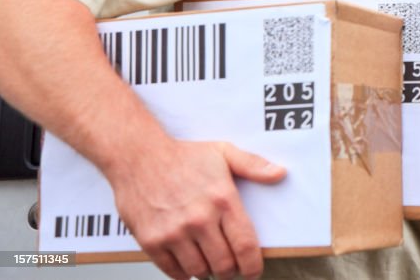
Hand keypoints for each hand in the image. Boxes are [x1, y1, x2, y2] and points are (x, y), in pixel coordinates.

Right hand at [106, 139, 285, 279]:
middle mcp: (200, 219)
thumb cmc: (183, 155)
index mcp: (222, 200)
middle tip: (230, 268)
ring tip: (210, 263)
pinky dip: (184, 274)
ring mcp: (174, 232)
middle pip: (224, 264)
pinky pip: (172, 271)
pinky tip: (188, 265)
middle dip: (231, 271)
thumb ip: (253, 165)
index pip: (245, 246)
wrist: (139, 156)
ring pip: (199, 270)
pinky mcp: (151, 241)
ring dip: (208, 272)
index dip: (253, 265)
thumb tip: (280, 173)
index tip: (253, 271)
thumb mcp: (223, 152)